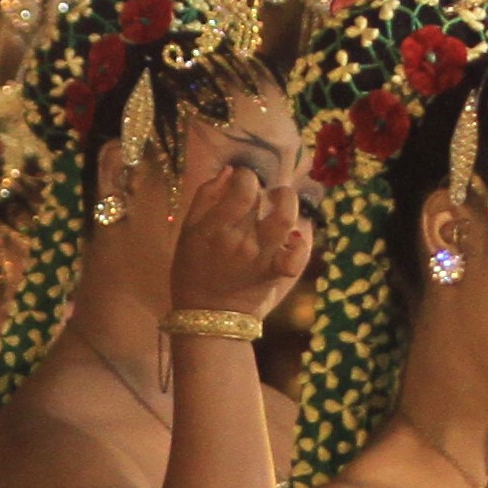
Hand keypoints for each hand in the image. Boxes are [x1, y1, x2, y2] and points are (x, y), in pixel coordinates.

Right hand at [166, 158, 314, 324]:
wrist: (206, 315)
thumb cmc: (192, 270)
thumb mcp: (188, 231)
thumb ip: (205, 197)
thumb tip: (229, 172)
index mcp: (216, 228)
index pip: (243, 187)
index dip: (246, 175)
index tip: (241, 180)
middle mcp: (242, 240)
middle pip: (263, 199)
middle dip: (262, 189)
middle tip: (257, 194)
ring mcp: (262, 257)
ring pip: (286, 219)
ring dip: (287, 202)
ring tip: (280, 202)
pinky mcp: (276, 272)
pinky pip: (297, 255)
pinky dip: (299, 244)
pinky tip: (290, 237)